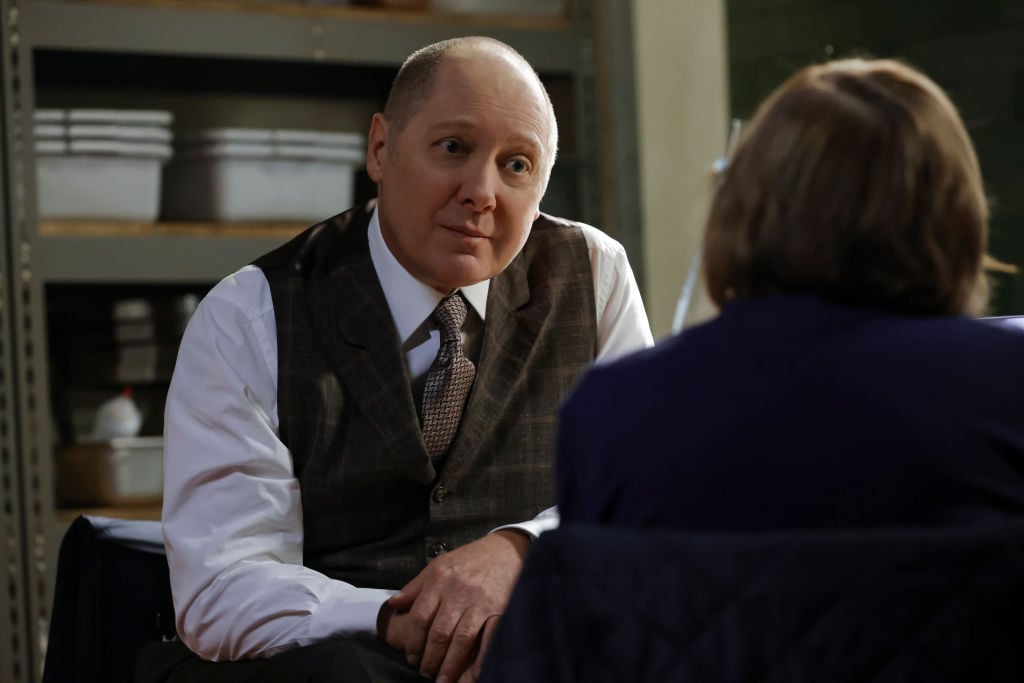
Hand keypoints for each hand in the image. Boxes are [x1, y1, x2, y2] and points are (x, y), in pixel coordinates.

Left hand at [379, 529, 528, 681]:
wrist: (507, 548)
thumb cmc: (471, 559)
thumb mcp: (440, 564)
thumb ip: (416, 586)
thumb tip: (394, 604)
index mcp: (439, 578)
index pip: (420, 617)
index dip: (413, 642)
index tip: (411, 657)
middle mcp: (459, 590)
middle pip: (439, 632)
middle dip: (430, 658)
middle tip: (425, 673)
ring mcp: (481, 601)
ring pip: (461, 639)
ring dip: (450, 665)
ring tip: (443, 680)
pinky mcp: (501, 609)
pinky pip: (490, 639)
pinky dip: (481, 659)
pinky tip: (474, 675)